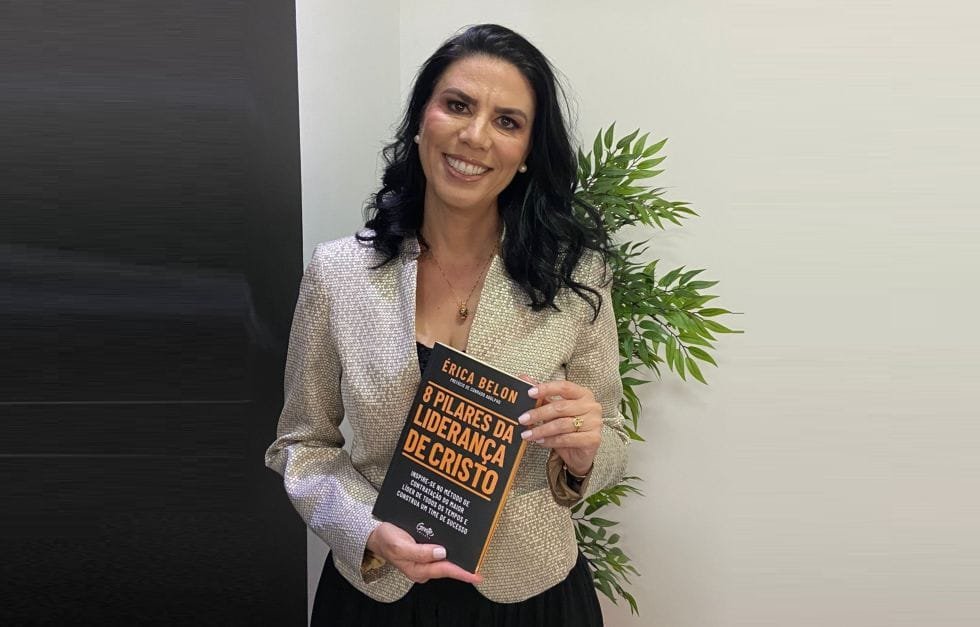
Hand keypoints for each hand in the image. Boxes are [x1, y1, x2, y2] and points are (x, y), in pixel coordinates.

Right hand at [366, 522, 483, 584]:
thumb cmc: (386, 540)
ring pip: (446, 558)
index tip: (477, 575)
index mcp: (418, 569)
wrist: (376, 535)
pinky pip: (440, 550)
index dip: (462, 572)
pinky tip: (457, 539)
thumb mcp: (399, 546)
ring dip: (458, 554)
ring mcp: (425, 559)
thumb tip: (442, 552)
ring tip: (473, 549)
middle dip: (464, 563)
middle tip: (480, 558)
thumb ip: (420, 552)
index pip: (444, 570)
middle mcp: (424, 567)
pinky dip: (449, 546)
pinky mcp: (424, 551)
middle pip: (448, 565)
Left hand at [517, 379, 601, 475]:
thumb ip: (543, 395)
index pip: (564, 387)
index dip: (546, 388)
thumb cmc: (568, 427)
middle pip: (561, 407)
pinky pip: (566, 439)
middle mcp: (592, 406)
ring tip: (527, 434)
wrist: (580, 452)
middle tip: (522, 419)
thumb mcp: (555, 410)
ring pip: (562, 425)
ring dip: (541, 430)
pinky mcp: (593, 439)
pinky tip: (539, 441)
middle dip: (539, 413)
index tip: (529, 393)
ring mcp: (594, 423)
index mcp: (583, 394)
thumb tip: (524, 378)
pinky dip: (550, 441)